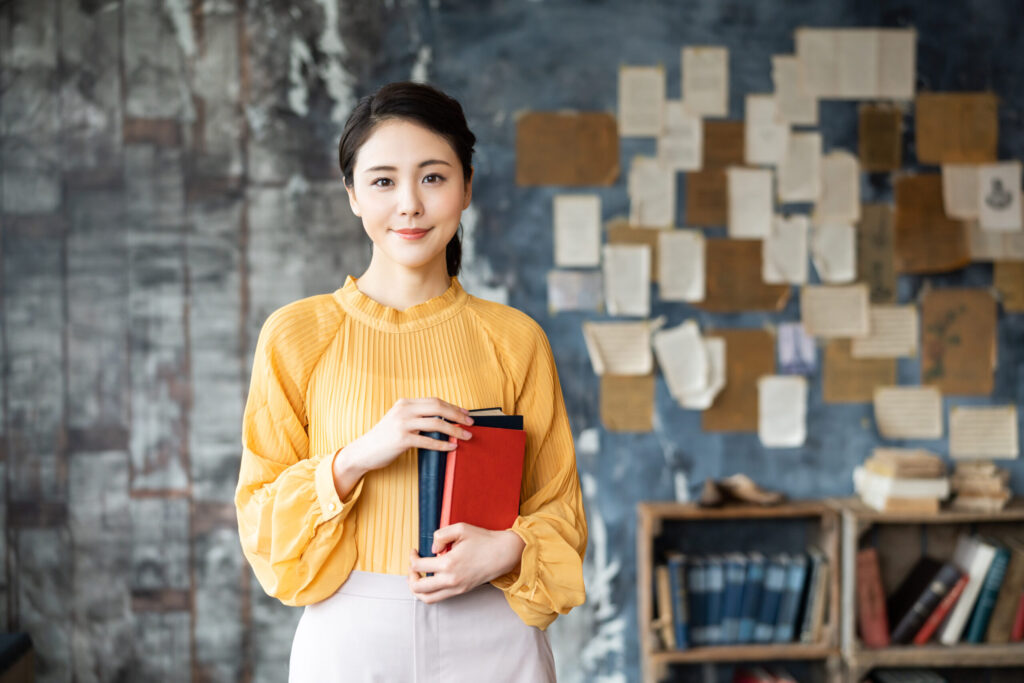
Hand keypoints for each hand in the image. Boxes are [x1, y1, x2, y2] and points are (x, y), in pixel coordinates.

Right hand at [332, 398, 473, 496]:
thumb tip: (443, 421)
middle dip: (457, 415)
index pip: (435, 401)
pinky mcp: (401, 439)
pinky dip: (443, 444)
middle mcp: (404, 410)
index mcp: (405, 403)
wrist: (363, 452)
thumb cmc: (384, 438)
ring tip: (466, 436)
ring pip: (436, 423)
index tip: (466, 414)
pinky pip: (428, 440)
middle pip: (438, 407)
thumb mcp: (400, 421)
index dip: (453, 407)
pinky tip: (452, 448)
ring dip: (454, 430)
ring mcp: (402, 424)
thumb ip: (417, 417)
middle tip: (471, 423)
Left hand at [407, 524, 525, 603]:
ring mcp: (456, 588)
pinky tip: (431, 580)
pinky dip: (429, 592)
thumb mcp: (460, 528)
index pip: (418, 566)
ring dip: (417, 589)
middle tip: (413, 565)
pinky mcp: (461, 591)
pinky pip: (439, 598)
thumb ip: (440, 535)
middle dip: (410, 576)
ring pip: (427, 598)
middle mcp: (450, 579)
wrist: (503, 553)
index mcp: (448, 563)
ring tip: (418, 577)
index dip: (412, 558)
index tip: (414, 551)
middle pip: (418, 587)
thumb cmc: (483, 540)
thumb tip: (432, 549)